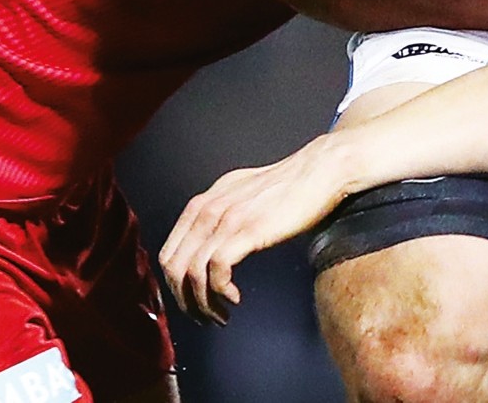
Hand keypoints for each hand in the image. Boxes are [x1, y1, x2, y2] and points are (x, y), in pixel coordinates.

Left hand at [159, 137, 351, 325]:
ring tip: (222, 315)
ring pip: (193, 273)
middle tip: (205, 317)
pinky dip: (222, 291)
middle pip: (174, 267)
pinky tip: (236, 298)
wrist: (319, 171)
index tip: (191, 303)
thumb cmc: (288, 186)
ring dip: (204, 303)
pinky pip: (218, 269)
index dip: (174, 287)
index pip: (168, 253)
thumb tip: (211, 245)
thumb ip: (221, 214)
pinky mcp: (248, 229)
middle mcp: (208, 209)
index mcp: (203, 203)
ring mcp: (227, 218)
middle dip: (185, 301)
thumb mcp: (241, 195)